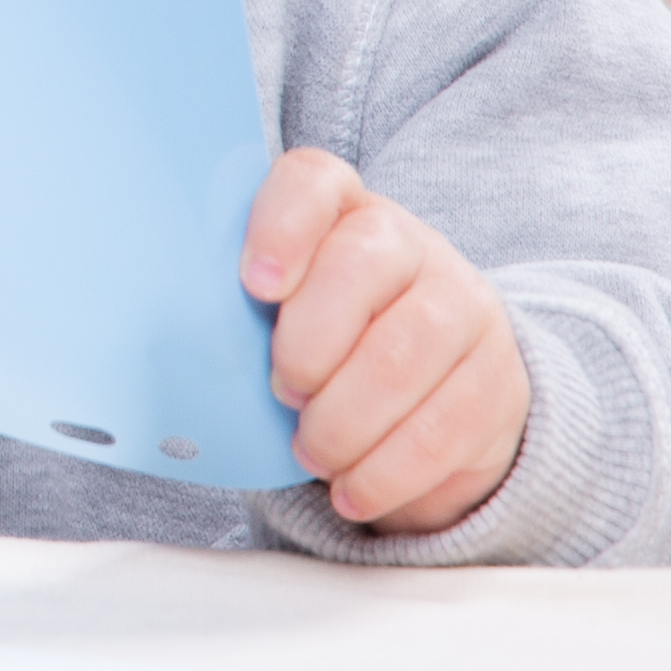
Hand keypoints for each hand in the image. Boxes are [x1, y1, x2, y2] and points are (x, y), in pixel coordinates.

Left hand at [244, 149, 527, 533]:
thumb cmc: (327, 344)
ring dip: (344, 420)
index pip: (313, 181)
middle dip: (308, 345)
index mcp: (341, 211)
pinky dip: (385, 472)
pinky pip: (443, 428)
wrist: (435, 389)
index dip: (282, 225)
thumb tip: (174, 346)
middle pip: (362, 266)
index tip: (256, 284)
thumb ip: (238, 309)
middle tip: (283, 392)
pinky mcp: (496, 382)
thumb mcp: (282, 313)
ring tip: (312, 451)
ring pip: (405, 354)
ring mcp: (464, 308)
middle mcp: (411, 245)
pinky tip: (352, 489)